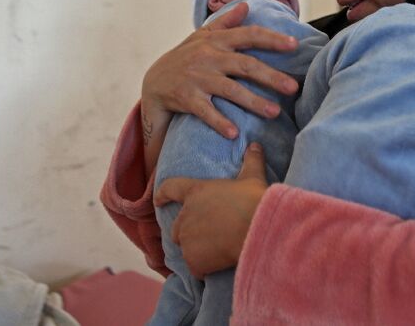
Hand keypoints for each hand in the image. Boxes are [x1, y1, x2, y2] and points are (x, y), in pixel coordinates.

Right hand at [142, 1, 298, 138]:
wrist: (152, 84)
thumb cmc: (183, 59)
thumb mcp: (200, 37)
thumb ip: (225, 23)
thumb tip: (246, 6)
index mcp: (215, 41)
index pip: (248, 35)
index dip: (272, 39)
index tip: (294, 45)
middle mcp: (208, 57)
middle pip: (245, 65)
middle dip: (271, 76)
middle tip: (293, 87)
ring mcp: (196, 78)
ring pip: (229, 90)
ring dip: (253, 102)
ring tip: (275, 112)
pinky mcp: (185, 98)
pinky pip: (205, 111)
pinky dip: (219, 122)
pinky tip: (234, 133)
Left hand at [155, 142, 267, 278]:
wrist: (257, 229)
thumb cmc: (254, 200)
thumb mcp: (253, 177)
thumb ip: (251, 161)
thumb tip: (255, 145)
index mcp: (195, 192)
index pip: (170, 188)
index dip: (162, 194)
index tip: (157, 200)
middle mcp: (186, 214)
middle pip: (177, 227)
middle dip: (189, 232)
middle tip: (209, 236)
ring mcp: (187, 238)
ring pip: (186, 248)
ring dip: (197, 252)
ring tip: (217, 252)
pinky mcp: (192, 260)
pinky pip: (194, 268)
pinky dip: (203, 269)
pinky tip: (218, 265)